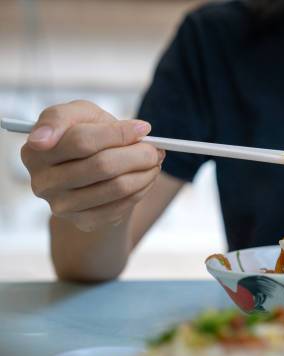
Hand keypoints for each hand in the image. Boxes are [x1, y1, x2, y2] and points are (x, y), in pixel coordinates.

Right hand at [21, 100, 164, 231]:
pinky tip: (145, 179)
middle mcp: (42, 181)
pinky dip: (141, 190)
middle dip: (139, 154)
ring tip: (154, 162)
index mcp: (35, 150)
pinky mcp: (82, 222)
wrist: (93, 171)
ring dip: (145, 173)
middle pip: (102, 166)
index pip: (82, 141)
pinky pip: (122, 207)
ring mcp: (61, 206)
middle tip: (156, 148)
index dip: (119, 133)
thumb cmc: (86, 134)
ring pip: (117, 187)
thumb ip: (65, 116)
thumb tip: (43, 138)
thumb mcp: (79, 115)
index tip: (144, 128)